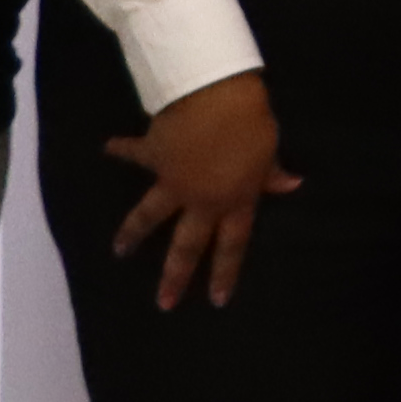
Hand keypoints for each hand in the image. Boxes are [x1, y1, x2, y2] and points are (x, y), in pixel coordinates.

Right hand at [103, 71, 295, 309]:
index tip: (217, 301)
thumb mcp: (269, 152)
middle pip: (187, 245)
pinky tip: (107, 148)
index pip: (233, 245)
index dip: (225, 273)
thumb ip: (273, 174)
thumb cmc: (252, 125)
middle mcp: (201, 199)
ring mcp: (173, 181)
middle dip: (175, 275)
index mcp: (235, 200)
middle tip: (163, 303)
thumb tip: (293, 185)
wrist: (215, 97)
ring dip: (133, 232)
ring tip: (119, 250)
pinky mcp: (153, 155)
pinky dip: (121, 149)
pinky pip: (135, 153)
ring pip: (150, 215)